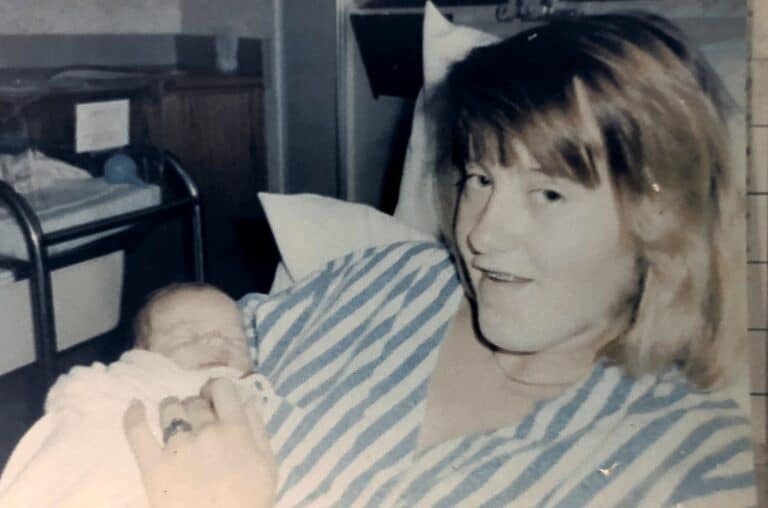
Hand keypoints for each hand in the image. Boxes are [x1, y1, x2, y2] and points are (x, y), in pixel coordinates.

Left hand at [123, 378, 276, 507]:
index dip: (217, 389)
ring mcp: (176, 447)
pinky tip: (135, 406)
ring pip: (169, 409)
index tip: (215, 398)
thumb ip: (259, 429)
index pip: (222, 388)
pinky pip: (137, 431)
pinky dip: (133, 415)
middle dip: (198, 406)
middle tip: (199, 421)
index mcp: (235, 429)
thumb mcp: (268, 466)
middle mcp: (205, 431)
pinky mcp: (152, 465)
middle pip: (195, 401)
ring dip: (172, 408)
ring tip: (173, 417)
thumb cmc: (250, 501)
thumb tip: (250, 398)